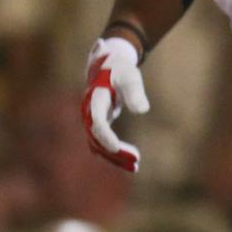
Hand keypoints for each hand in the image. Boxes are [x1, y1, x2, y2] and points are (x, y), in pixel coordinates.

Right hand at [81, 36, 149, 172]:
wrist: (109, 65)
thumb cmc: (121, 70)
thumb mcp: (131, 77)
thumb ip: (135, 93)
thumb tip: (142, 110)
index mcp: (94, 99)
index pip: (96, 122)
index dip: (105, 136)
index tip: (116, 148)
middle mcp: (89, 112)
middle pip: (97, 138)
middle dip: (114, 152)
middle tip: (136, 161)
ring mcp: (91, 119)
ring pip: (99, 144)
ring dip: (115, 156)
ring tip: (136, 166)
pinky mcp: (98, 123)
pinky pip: (103, 142)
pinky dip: (114, 152)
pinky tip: (129, 163)